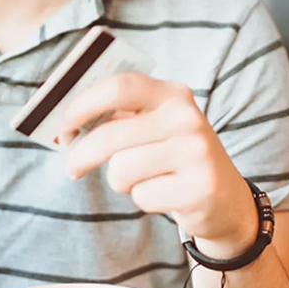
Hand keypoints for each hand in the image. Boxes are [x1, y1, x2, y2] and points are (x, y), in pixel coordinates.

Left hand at [61, 73, 257, 259]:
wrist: (225, 198)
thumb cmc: (174, 157)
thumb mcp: (156, 126)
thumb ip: (120, 117)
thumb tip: (66, 121)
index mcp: (172, 94)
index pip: (119, 87)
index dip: (83, 104)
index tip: (62, 124)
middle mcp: (186, 117)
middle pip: (111, 134)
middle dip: (82, 155)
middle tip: (72, 167)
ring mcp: (196, 151)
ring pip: (122, 170)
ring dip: (121, 182)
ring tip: (142, 179)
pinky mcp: (199, 186)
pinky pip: (142, 196)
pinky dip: (144, 200)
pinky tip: (165, 193)